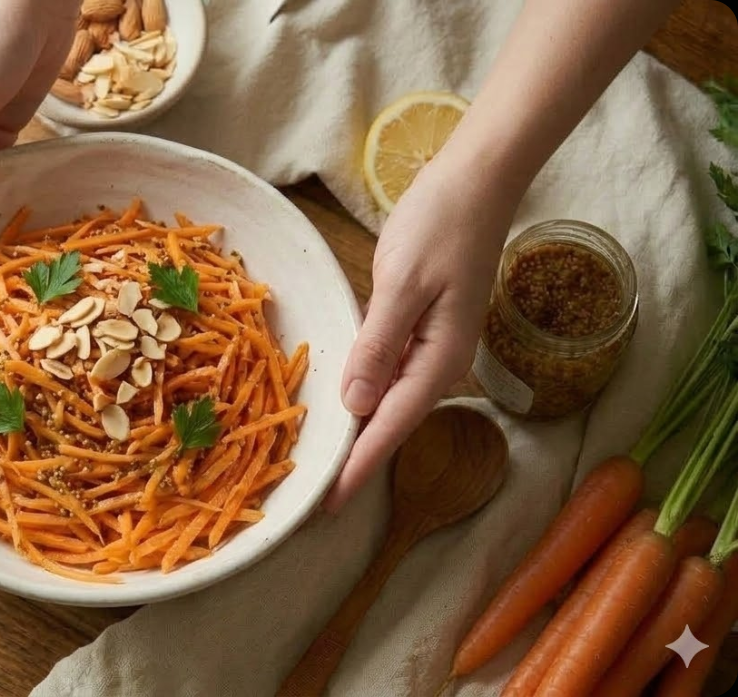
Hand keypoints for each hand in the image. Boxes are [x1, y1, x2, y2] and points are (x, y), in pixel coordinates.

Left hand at [323, 156, 515, 511]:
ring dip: (359, 428)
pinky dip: (364, 390)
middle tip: (315, 495)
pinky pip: (388, 370)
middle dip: (356, 457)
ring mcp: (432, 344)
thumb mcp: (403, 285)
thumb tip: (357, 404)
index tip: (329, 504)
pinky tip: (342, 403)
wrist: (475, 181)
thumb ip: (379, 345)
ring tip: (323, 461)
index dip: (359, 465)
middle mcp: (439, 361)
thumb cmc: (440, 225)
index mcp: (439, 358)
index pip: (391, 425)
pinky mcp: (421, 325)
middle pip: (391, 420)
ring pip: (389, 398)